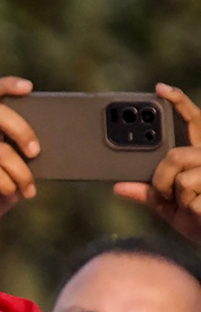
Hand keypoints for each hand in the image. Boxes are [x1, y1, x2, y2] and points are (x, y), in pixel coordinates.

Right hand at [0, 76, 39, 245]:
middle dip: (23, 131)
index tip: (28, 88)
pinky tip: (13, 194)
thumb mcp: (18, 165)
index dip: (7, 86)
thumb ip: (26, 149)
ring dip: (21, 172)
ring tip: (28, 189)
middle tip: (36, 151)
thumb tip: (56, 141)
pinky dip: (8, 185)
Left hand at [114, 84, 200, 243]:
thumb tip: (118, 186)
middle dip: (161, 178)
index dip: (179, 103)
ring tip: (190, 205)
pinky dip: (188, 210)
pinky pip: (189, 197)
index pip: (194, 121)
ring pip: (181, 179)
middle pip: (174, 155)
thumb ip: (148, 193)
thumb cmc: (198, 222)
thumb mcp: (169, 207)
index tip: (160, 89)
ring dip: (176, 198)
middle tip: (166, 194)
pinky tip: (200, 212)